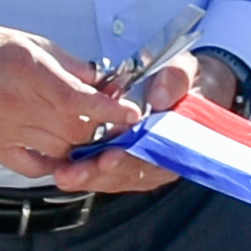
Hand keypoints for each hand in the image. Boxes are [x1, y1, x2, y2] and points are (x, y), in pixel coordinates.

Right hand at [0, 18, 141, 180]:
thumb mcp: (30, 41)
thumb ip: (68, 64)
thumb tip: (99, 80)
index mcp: (26, 70)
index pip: (76, 99)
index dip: (109, 110)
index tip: (130, 114)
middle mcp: (15, 103)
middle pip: (75, 129)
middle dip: (98, 126)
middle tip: (106, 118)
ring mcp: (3, 129)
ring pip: (60, 149)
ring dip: (79, 143)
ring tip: (82, 129)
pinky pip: (34, 166)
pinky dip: (53, 161)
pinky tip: (57, 147)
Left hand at [50, 52, 236, 193]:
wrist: (188, 89)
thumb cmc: (185, 83)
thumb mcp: (185, 73)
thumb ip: (175, 81)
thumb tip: (159, 97)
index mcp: (180, 143)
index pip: (154, 158)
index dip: (131, 160)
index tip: (109, 157)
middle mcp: (161, 160)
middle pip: (129, 173)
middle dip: (99, 173)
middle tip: (75, 171)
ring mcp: (143, 165)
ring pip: (114, 178)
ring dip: (88, 178)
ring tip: (63, 174)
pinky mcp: (125, 162)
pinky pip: (104, 173)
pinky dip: (84, 172)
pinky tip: (62, 171)